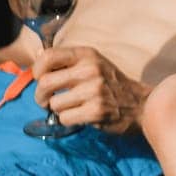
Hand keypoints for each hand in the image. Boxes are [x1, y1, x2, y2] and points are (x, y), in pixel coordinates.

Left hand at [33, 45, 149, 131]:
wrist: (140, 104)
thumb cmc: (110, 84)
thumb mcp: (93, 63)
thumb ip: (66, 60)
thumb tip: (35, 56)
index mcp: (87, 55)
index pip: (48, 56)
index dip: (37, 70)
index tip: (42, 79)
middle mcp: (91, 69)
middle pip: (44, 83)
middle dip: (40, 96)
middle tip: (47, 101)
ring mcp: (94, 90)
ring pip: (53, 104)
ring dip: (57, 110)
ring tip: (71, 108)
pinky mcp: (96, 111)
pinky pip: (64, 118)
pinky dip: (68, 120)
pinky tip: (80, 115)